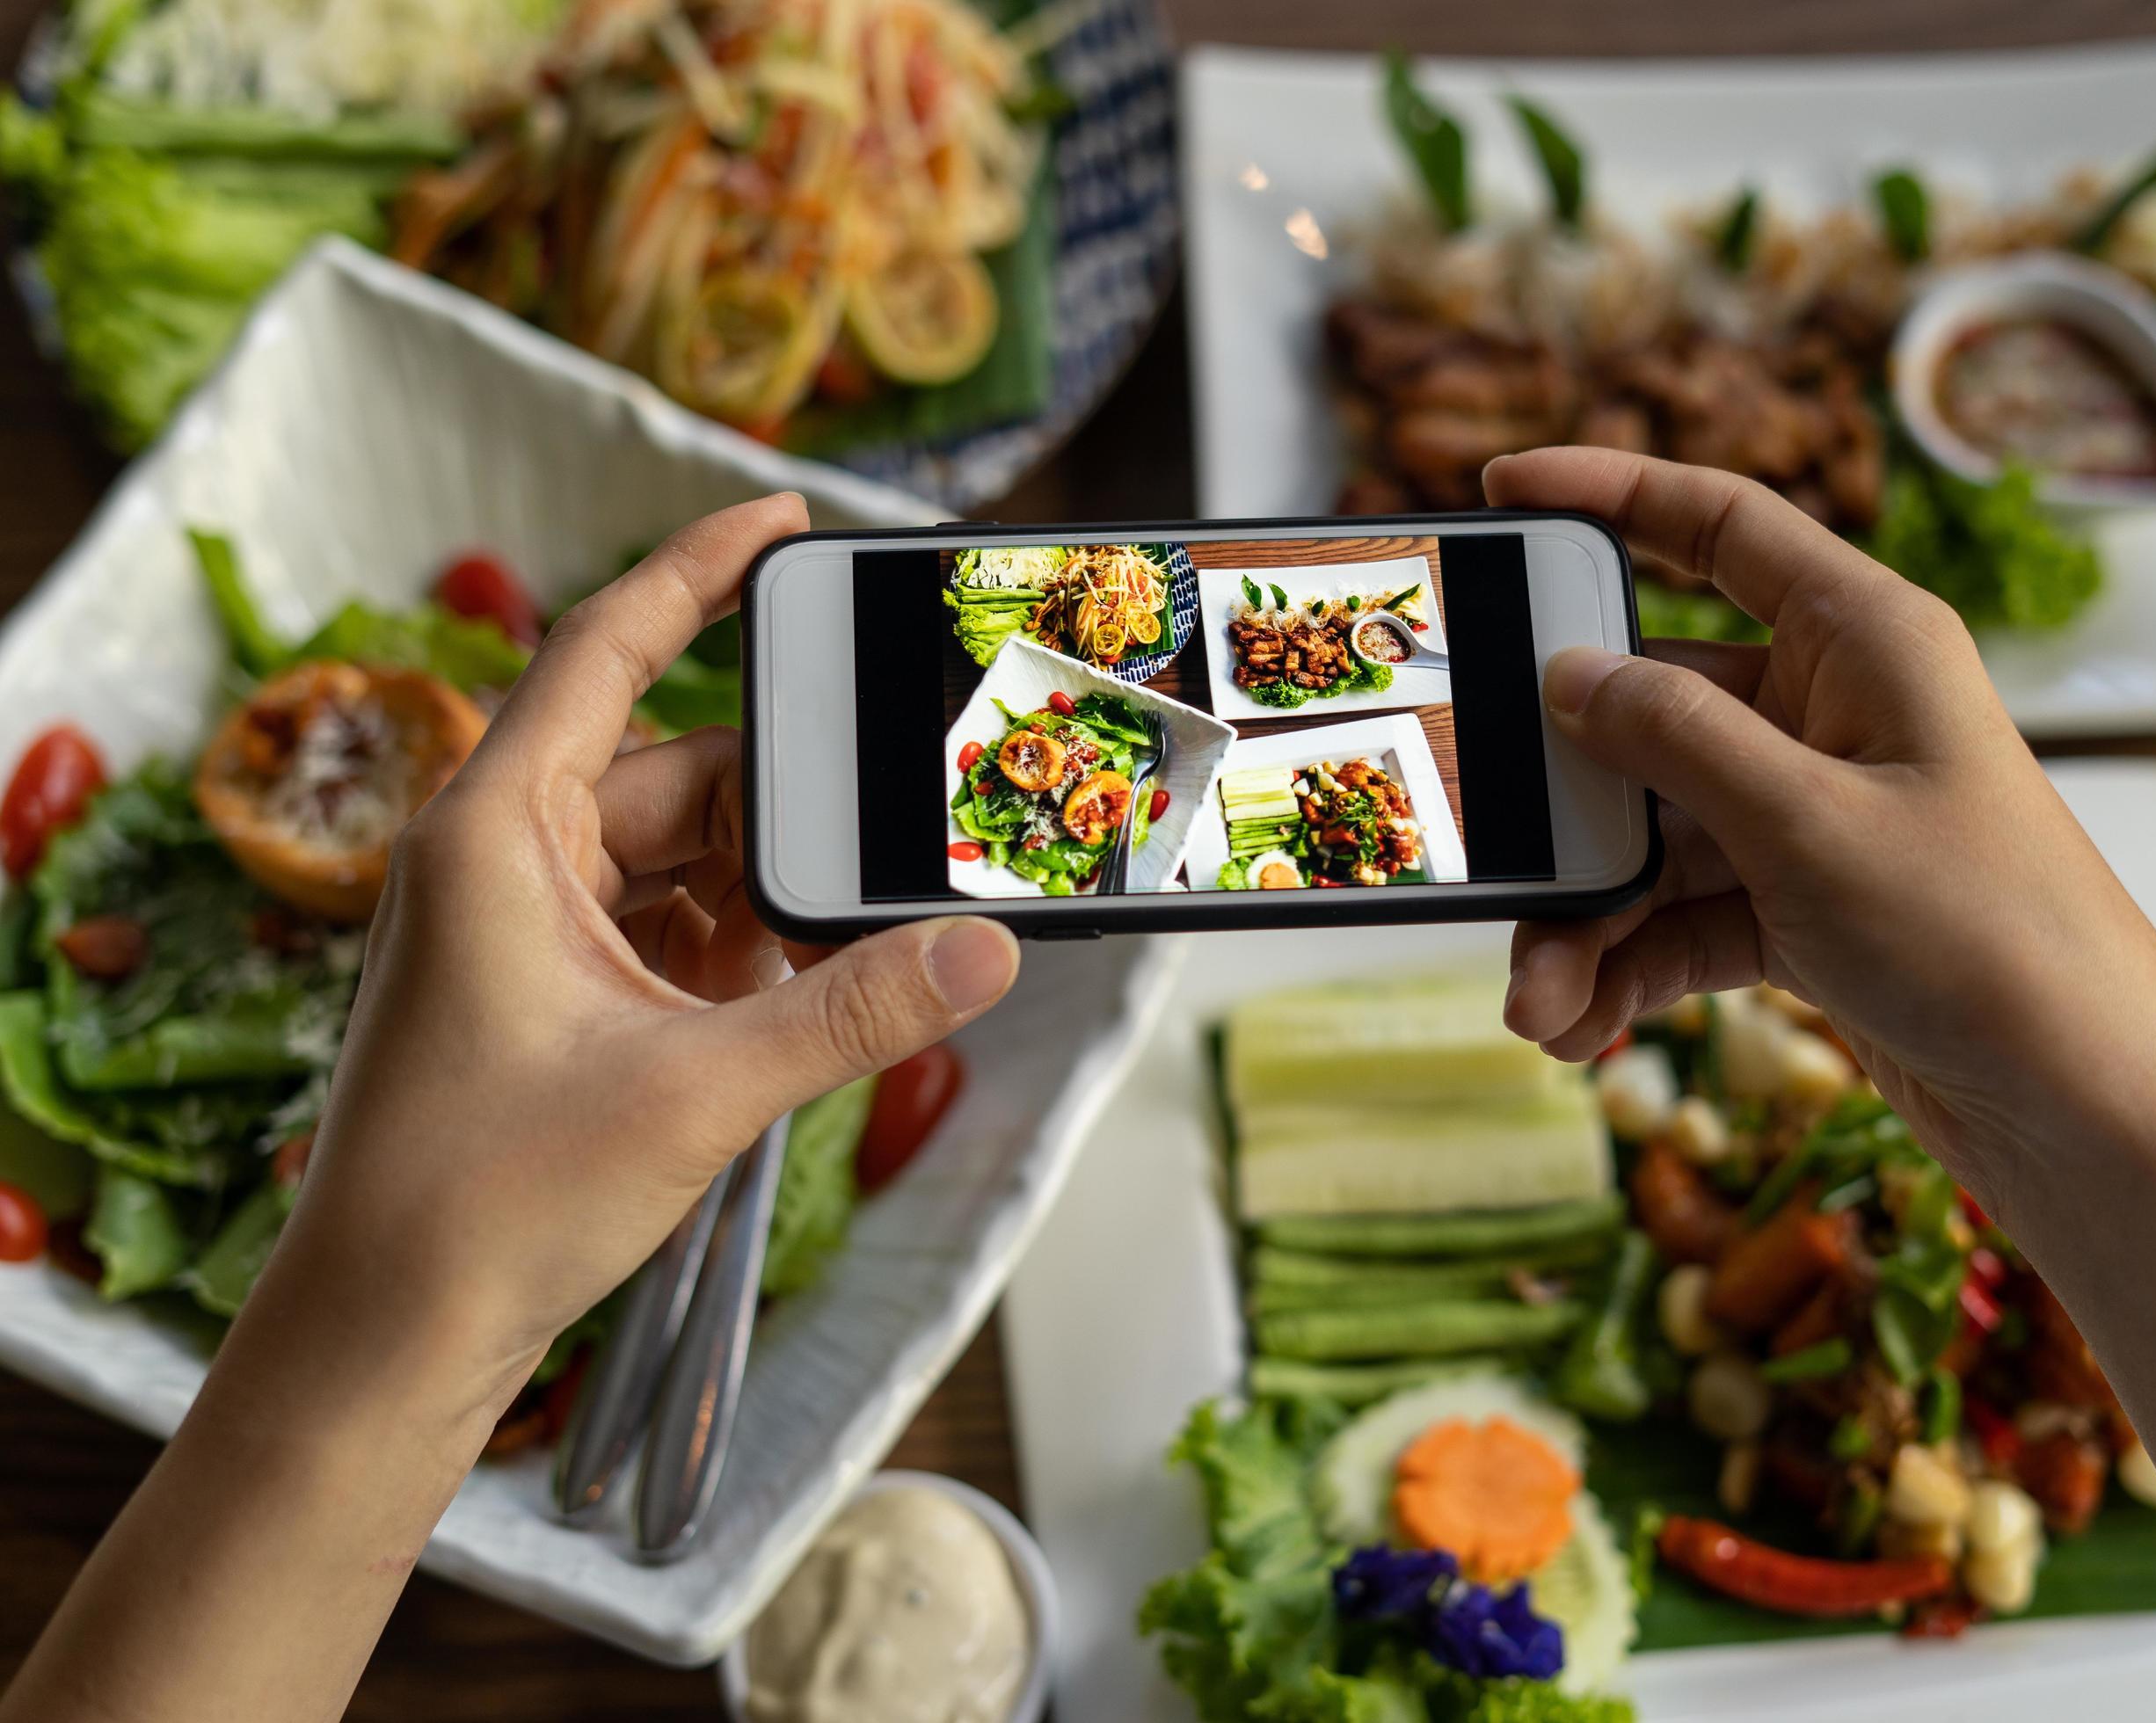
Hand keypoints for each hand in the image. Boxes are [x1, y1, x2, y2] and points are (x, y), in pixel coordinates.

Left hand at [251, 493, 1021, 1421]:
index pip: (605, 645)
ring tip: (830, 967)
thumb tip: (981, 953)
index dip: (697, 569)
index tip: (784, 517)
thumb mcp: (696, 1093)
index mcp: (492, 832)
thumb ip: (852, 1014)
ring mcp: (517, 923)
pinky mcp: (542, 986)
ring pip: (677, 855)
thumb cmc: (480, 1205)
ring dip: (760, 900)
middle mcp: (496, 856)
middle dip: (781, 817)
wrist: (386, 1336)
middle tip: (881, 851)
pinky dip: (730, 951)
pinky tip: (783, 1005)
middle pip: (676, 769)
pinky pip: (662, 922)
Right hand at [1487, 448, 2155, 1211]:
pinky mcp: (1806, 906)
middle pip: (1654, 709)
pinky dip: (1628, 963)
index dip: (1611, 494)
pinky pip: (1684, 913)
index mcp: (1864, 639)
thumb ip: (1676, 738)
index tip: (1506, 488)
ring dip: (1587, 914)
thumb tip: (1568, 675)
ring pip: (1656, 832)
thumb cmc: (1992, 938)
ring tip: (1536, 997)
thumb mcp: (1809, 824)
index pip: (1720, 526)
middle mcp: (1836, 712)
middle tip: (1492, 848)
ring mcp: (1816, 814)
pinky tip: (1578, 1021)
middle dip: (1566, 800)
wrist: (2085, 1105)